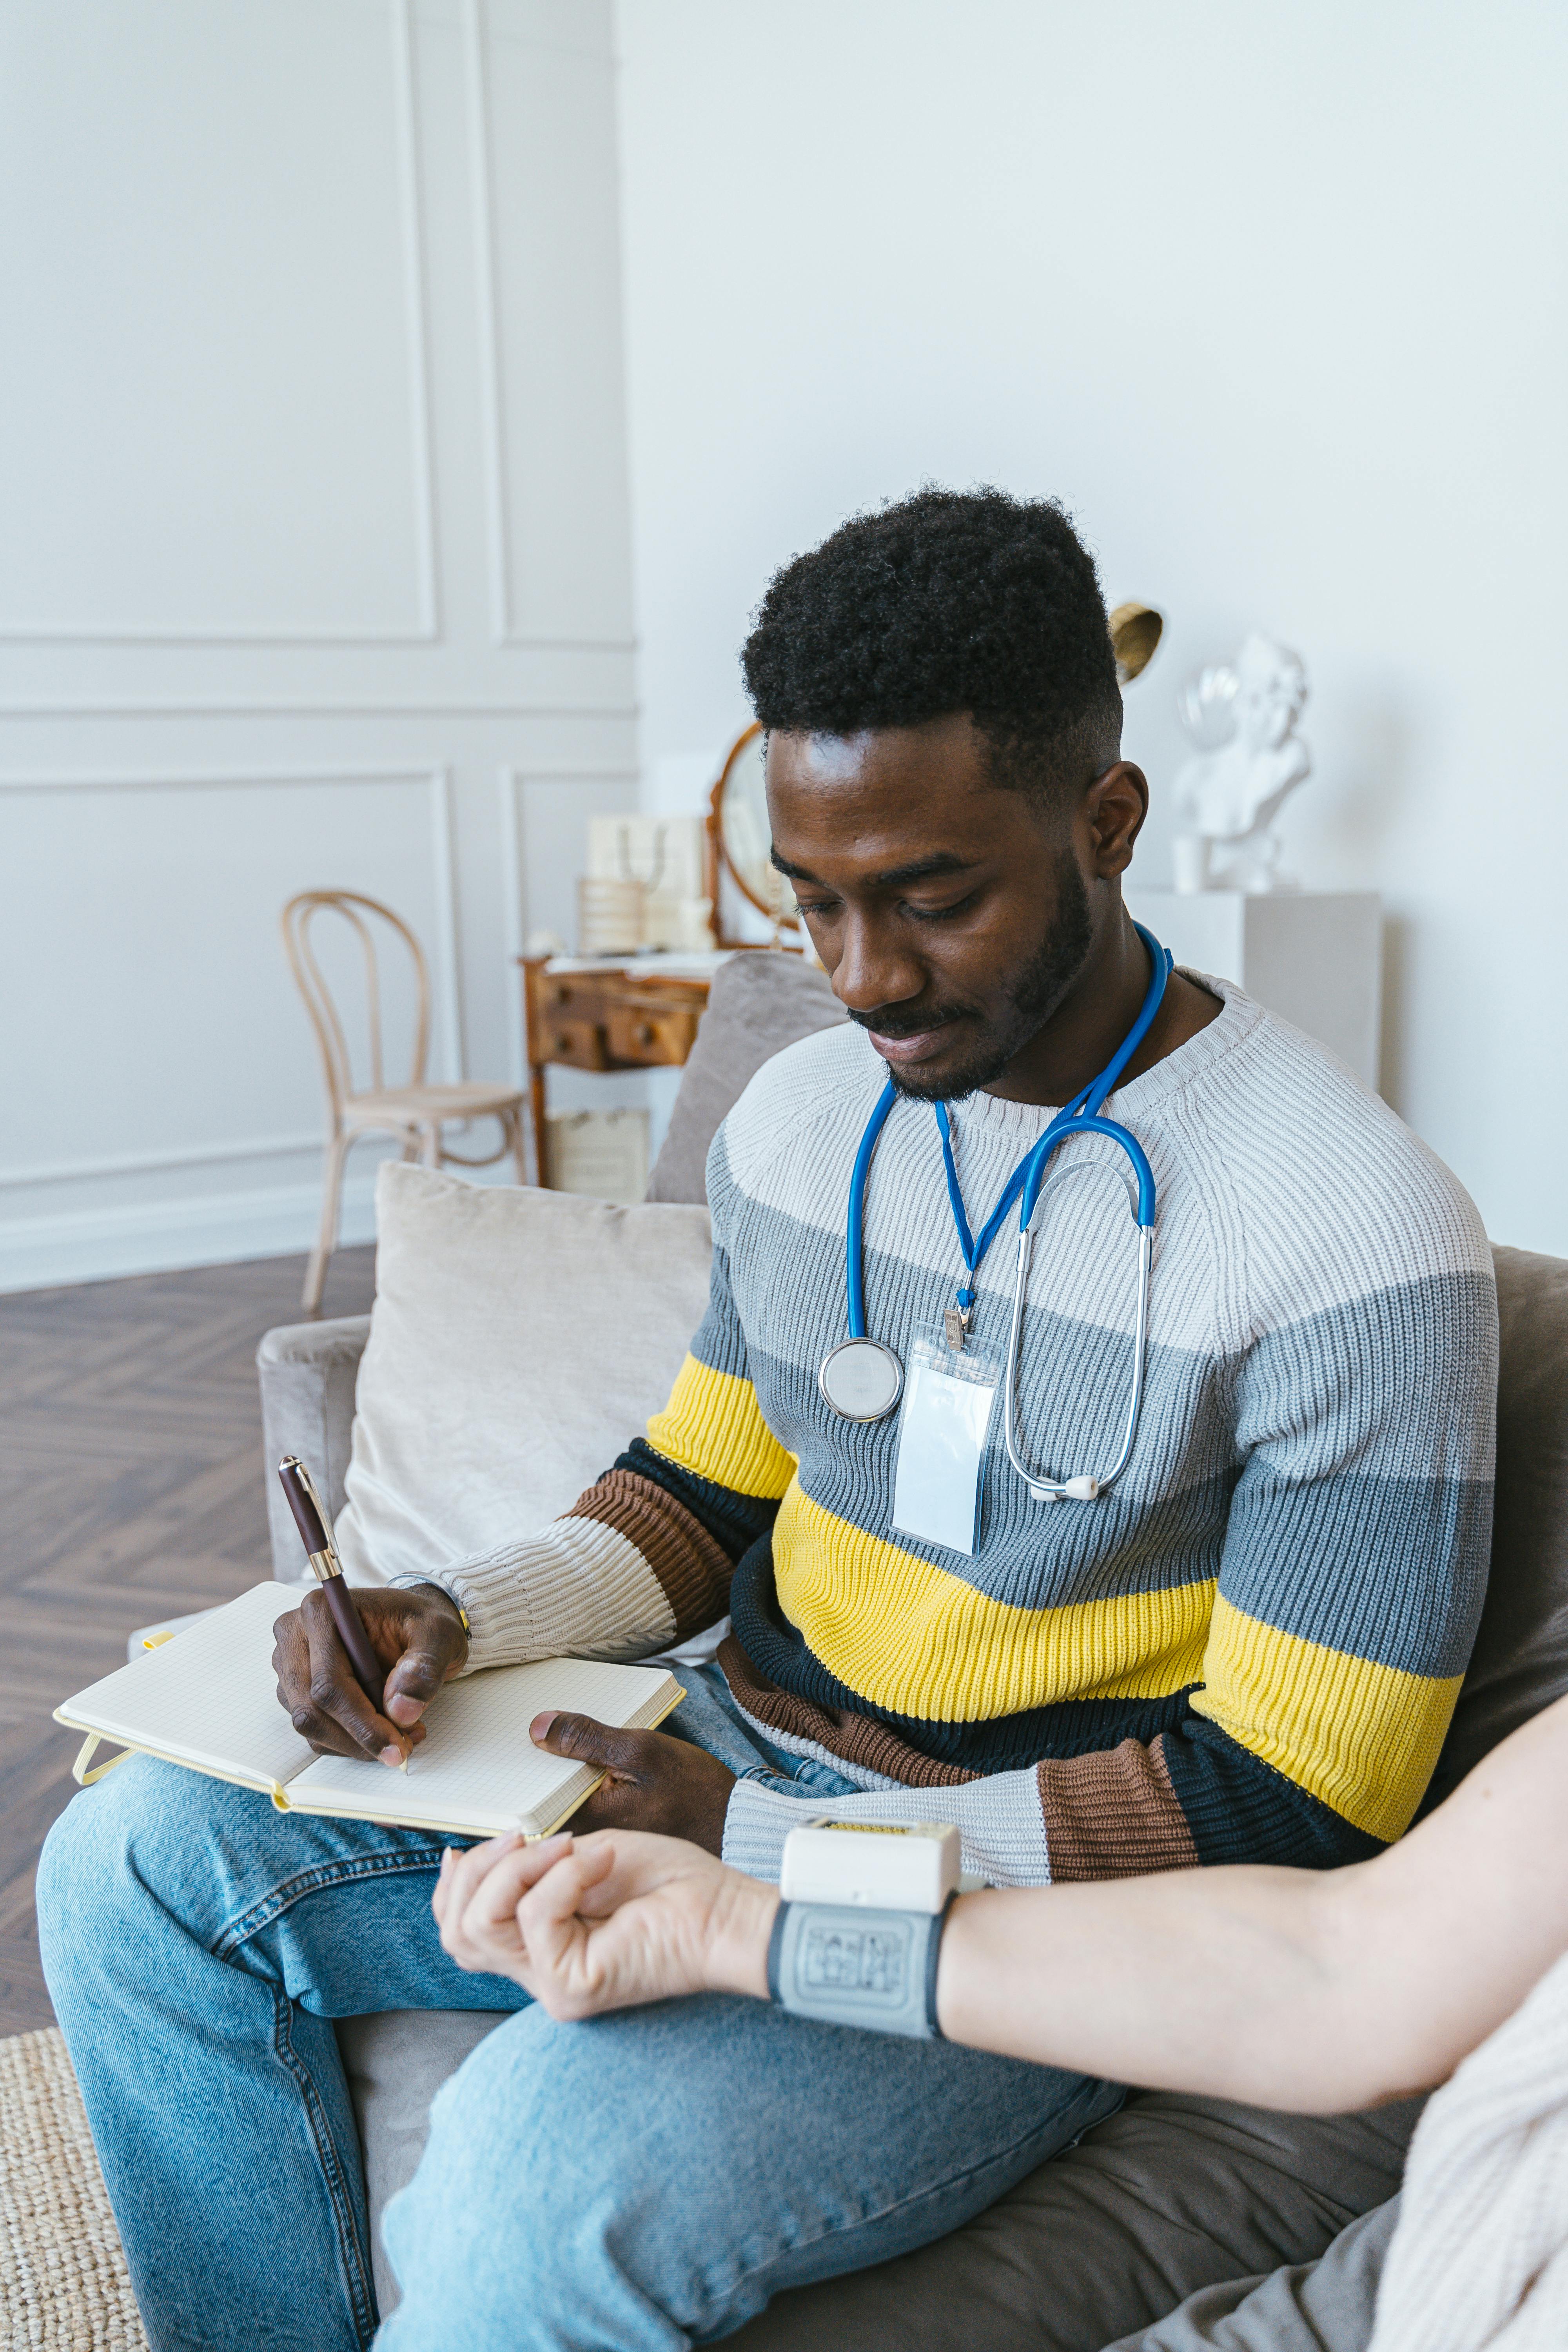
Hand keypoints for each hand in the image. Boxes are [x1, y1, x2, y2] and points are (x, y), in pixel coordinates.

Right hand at [272, 1582, 467, 1766]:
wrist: (411, 1623)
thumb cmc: (419, 1622)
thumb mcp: (439, 1633)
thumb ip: (424, 1667)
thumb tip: (401, 1711)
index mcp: (322, 1611)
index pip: (329, 1681)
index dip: (361, 1721)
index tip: (396, 1745)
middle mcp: (295, 1635)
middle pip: (311, 1708)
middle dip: (358, 1737)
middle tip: (403, 1748)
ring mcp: (290, 1664)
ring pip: (311, 1724)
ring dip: (355, 1742)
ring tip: (404, 1734)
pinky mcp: (295, 1689)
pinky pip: (315, 1731)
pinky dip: (349, 1741)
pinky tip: (384, 1730)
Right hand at [432, 1827, 777, 2016]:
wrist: (724, 1907)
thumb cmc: (670, 1880)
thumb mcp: (581, 1857)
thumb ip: (527, 1868)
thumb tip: (462, 1859)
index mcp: (539, 1944)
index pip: (460, 1932)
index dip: (451, 1888)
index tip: (463, 1846)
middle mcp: (539, 1972)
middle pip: (458, 1933)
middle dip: (479, 1870)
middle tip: (524, 1836)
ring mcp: (553, 1985)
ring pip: (482, 1926)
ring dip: (517, 1868)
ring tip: (569, 1845)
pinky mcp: (572, 1988)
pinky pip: (534, 1918)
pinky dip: (564, 1874)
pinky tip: (603, 1859)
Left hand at [527, 1712, 735, 1853]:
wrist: (730, 1821)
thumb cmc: (691, 1789)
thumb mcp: (640, 1751)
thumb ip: (587, 1739)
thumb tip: (537, 1727)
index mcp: (582, 1821)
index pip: (529, 1796)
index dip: (519, 1764)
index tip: (514, 1737)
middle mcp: (582, 1836)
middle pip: (540, 1795)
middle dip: (534, 1761)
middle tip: (534, 1727)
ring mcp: (594, 1833)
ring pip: (558, 1795)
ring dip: (557, 1765)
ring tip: (556, 1733)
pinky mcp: (607, 1826)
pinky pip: (578, 1797)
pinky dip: (576, 1772)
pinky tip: (583, 1751)